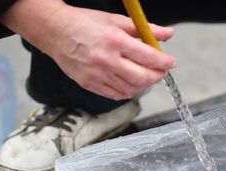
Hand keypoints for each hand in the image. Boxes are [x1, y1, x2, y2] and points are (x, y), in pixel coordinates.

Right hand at [1, 0, 175, 99]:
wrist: (54, 31)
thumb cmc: (85, 23)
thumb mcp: (116, 20)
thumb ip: (144, 29)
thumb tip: (168, 34)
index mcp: (114, 40)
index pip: (148, 57)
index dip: (164, 62)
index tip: (171, 62)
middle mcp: (106, 59)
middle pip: (142, 77)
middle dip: (157, 76)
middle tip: (161, 72)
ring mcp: (96, 75)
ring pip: (131, 89)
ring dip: (144, 85)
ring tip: (146, 76)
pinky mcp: (89, 84)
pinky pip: (116, 94)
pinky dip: (129, 91)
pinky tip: (131, 83)